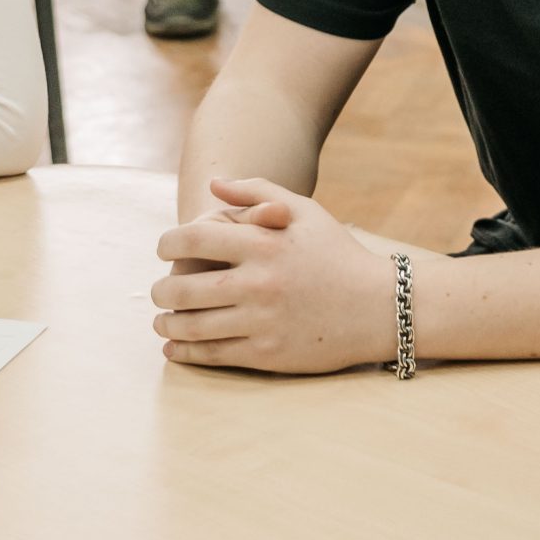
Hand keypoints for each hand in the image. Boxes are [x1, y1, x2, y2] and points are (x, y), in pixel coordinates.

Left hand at [150, 178, 399, 371]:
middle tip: (158, 291)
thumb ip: (258, 192)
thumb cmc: (338, 253)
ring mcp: (262, 320)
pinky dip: (186, 352)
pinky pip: (213, 354)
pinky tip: (175, 347)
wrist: (380, 306)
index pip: (195, 238)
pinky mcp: (268, 353)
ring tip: (163, 320)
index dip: (168, 243)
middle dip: (161, 291)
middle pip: (183, 288)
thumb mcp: (305, 211)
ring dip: (167, 323)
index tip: (164, 249)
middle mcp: (259, 282)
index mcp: (264, 243)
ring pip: (193, 326)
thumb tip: (213, 185)